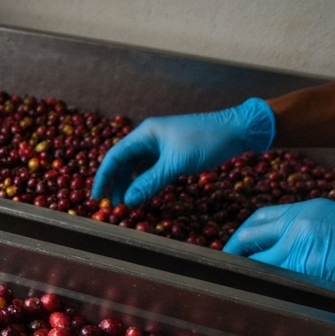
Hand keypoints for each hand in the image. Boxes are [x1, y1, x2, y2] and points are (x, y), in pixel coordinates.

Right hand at [91, 98, 275, 206]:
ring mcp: (160, 145)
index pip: (115, 156)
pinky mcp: (172, 153)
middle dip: (116, 183)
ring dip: (130, 184)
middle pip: (123, 162)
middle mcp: (149, 138)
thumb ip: (150, 182)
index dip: (103, 177)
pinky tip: (144, 193)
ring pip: (136, 167)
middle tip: (112, 205)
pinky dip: (144, 182)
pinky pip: (150, 169)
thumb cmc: (206, 141)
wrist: (237, 130)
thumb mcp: (176, 164)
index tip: (96, 197)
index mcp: (145, 134)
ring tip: (127, 203)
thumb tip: (128, 202)